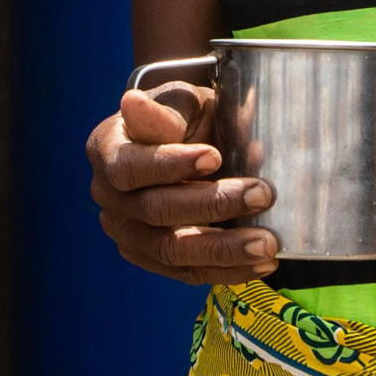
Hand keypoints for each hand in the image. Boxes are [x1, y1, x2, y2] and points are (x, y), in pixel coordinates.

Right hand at [85, 84, 279, 284]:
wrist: (187, 143)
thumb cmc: (183, 117)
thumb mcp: (176, 103)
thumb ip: (162, 112)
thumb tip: (133, 103)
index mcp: (107, 152)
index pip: (130, 167)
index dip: (170, 165)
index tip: (214, 156)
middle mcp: (109, 198)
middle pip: (155, 211)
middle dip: (211, 206)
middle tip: (261, 195)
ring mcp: (128, 234)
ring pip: (171, 250)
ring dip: (223, 249)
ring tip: (268, 243)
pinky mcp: (152, 259)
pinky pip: (187, 273)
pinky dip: (228, 271)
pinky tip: (263, 263)